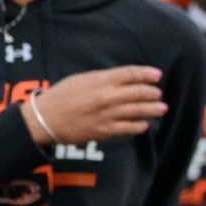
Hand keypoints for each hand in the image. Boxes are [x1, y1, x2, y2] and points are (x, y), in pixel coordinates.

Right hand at [23, 65, 165, 145]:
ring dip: (153, 109)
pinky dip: (140, 126)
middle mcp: (106, 96)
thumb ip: (102, 79)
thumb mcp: (81, 79)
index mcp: (100, 80)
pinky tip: (144, 124)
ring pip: (138, 111)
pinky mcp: (104, 130)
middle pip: (139, 92)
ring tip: (161, 109)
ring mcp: (107, 114)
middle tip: (159, 94)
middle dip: (153, 93)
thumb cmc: (61, 96)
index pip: (130, 74)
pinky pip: (128, 128)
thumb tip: (122, 80)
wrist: (44, 119)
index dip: (147, 74)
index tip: (158, 75)